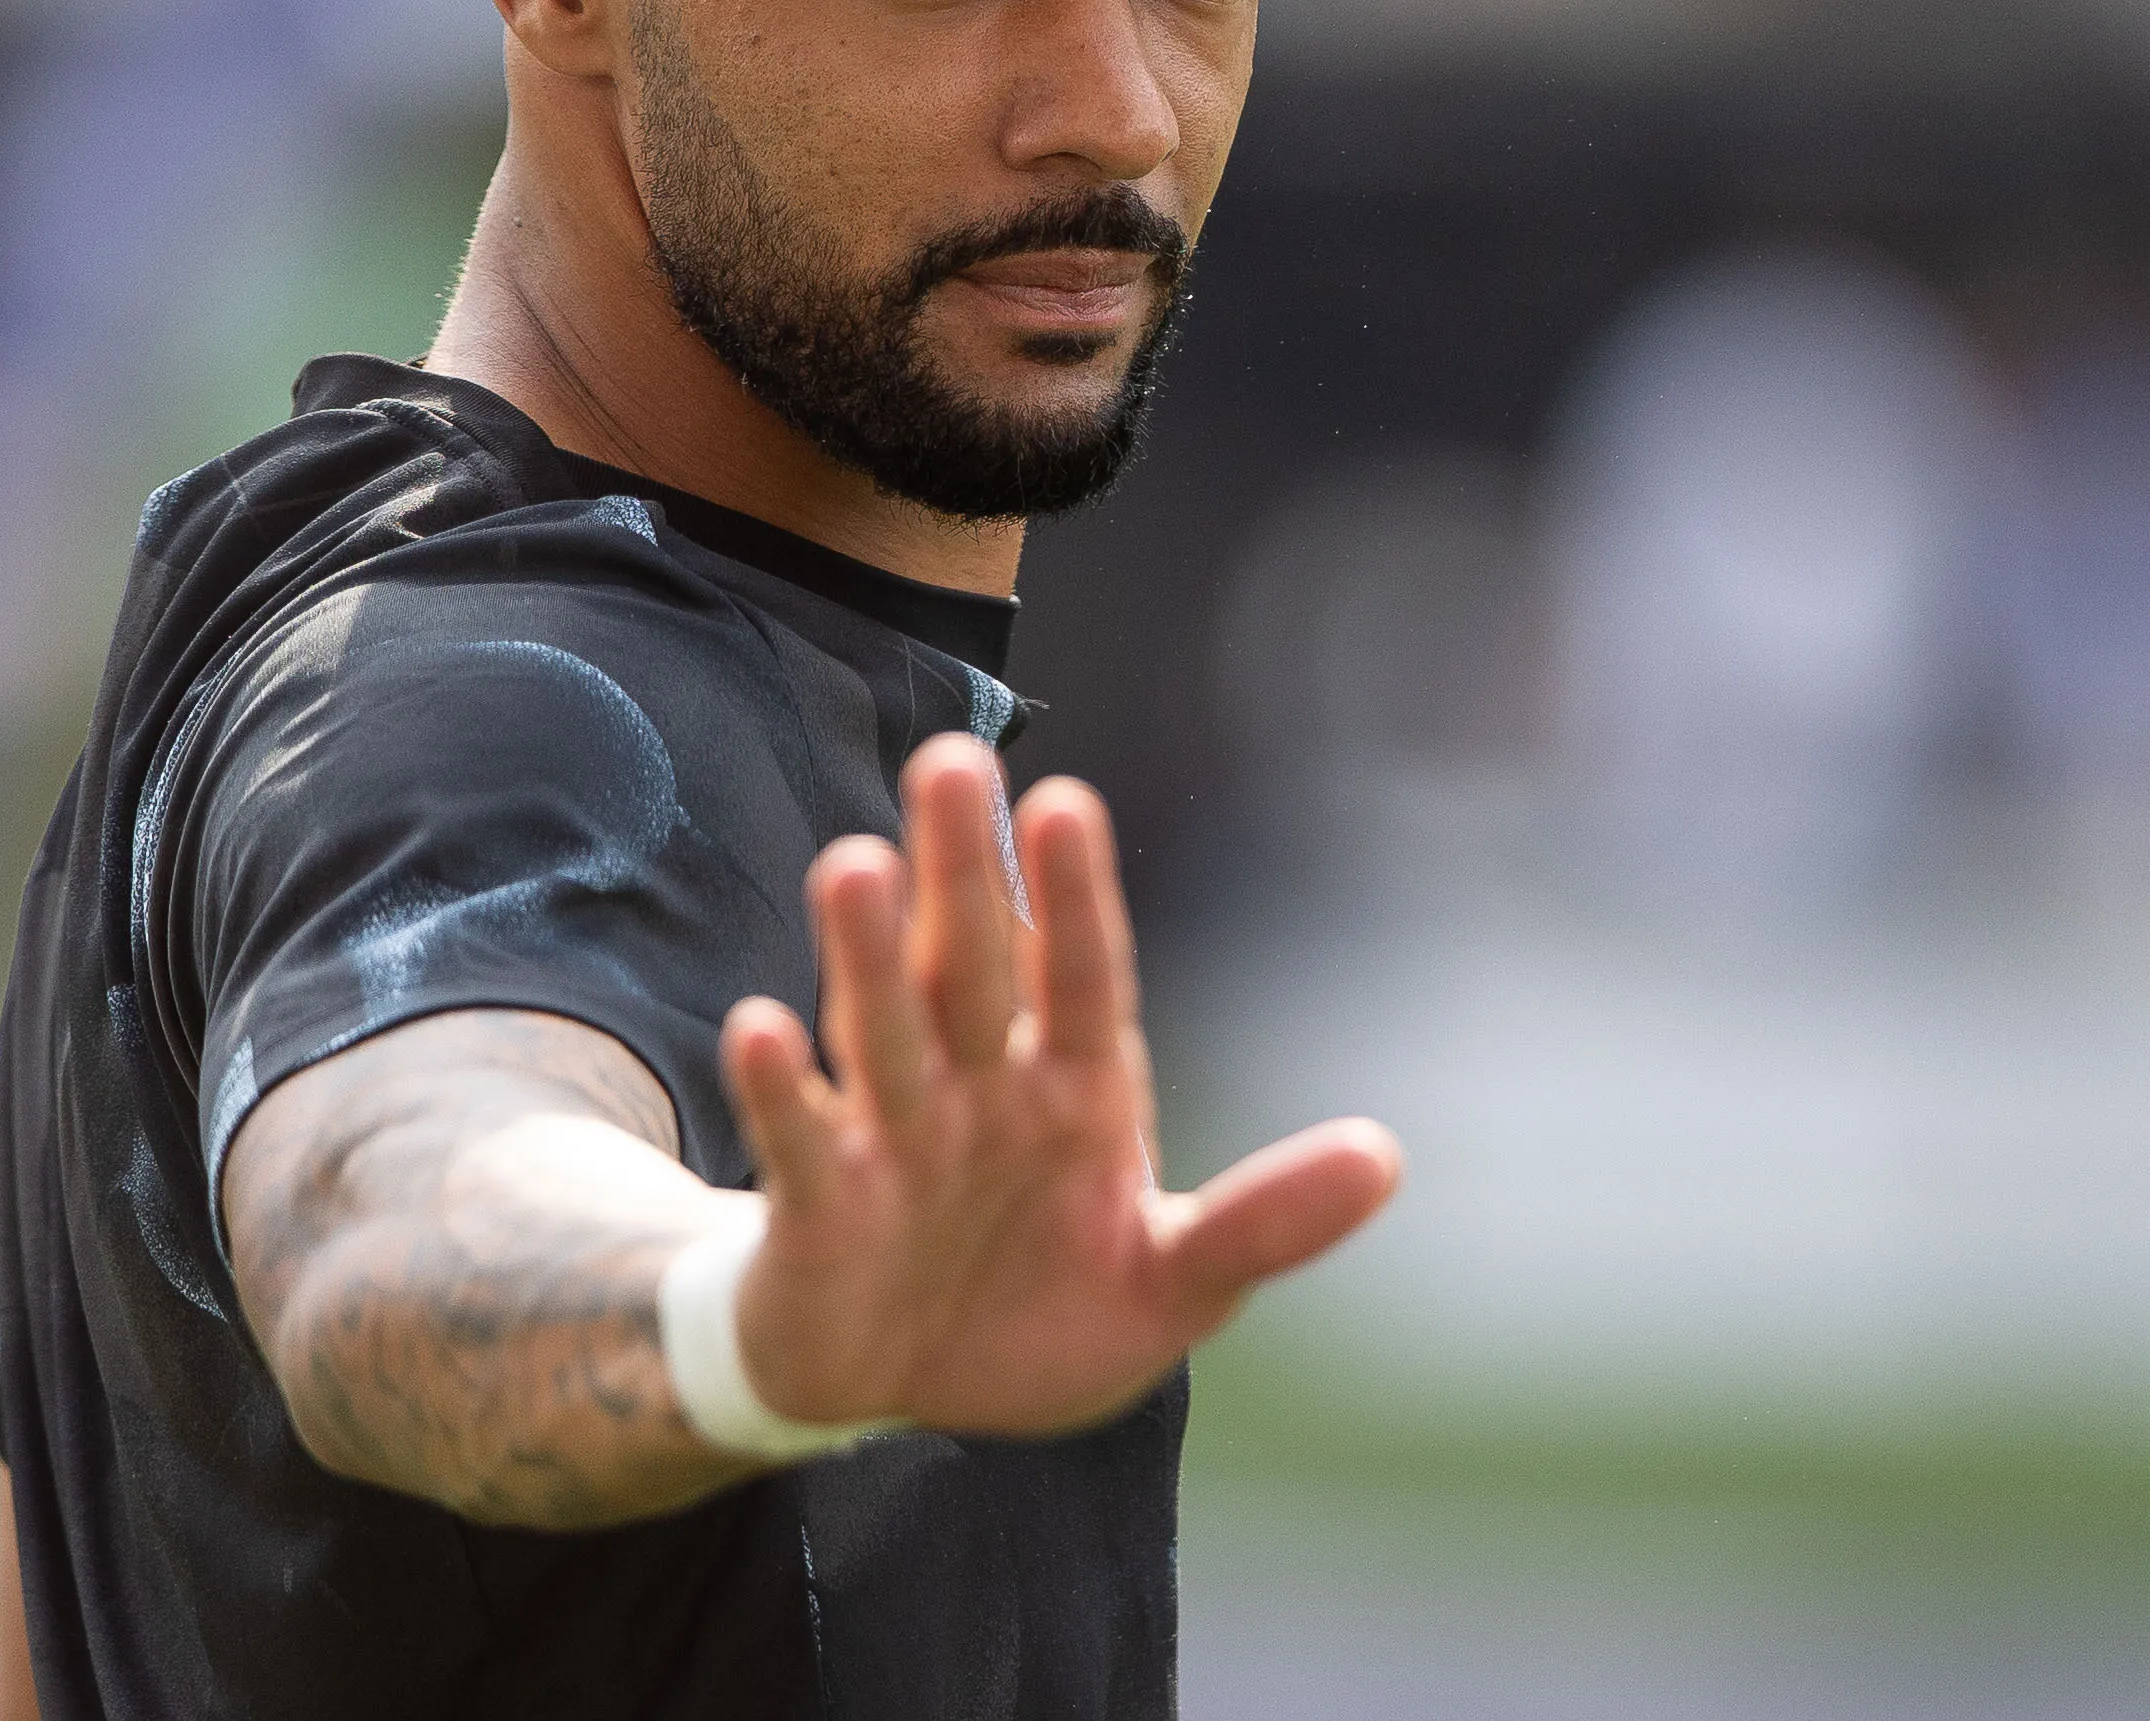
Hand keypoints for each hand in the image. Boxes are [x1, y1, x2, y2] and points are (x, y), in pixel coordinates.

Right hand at [719, 735, 1398, 1434]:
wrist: (906, 1388)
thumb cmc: (1044, 1310)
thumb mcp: (1173, 1283)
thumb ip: (1264, 1223)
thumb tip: (1387, 1160)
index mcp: (1076, 1084)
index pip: (1084, 973)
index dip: (1074, 897)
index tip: (1064, 802)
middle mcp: (980, 1084)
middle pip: (971, 965)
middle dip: (962, 871)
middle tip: (950, 761)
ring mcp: (894, 1136)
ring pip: (880, 1026)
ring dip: (866, 951)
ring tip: (852, 864)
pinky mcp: (818, 1207)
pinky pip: (799, 1141)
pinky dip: (779, 1090)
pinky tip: (761, 1028)